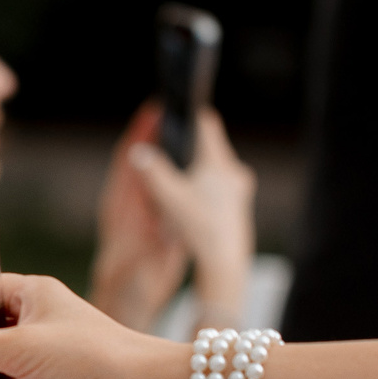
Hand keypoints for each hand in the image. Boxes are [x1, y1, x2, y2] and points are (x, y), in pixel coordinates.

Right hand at [94, 103, 256, 332]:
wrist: (224, 262)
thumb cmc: (199, 228)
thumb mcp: (169, 198)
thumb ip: (152, 172)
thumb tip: (136, 151)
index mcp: (219, 163)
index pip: (207, 125)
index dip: (190, 117)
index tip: (177, 116)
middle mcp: (234, 172)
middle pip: (211, 146)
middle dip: (191, 146)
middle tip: (171, 147)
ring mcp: (240, 189)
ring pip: (216, 167)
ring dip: (199, 167)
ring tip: (179, 175)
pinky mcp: (239, 205)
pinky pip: (220, 185)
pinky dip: (206, 186)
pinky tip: (192, 199)